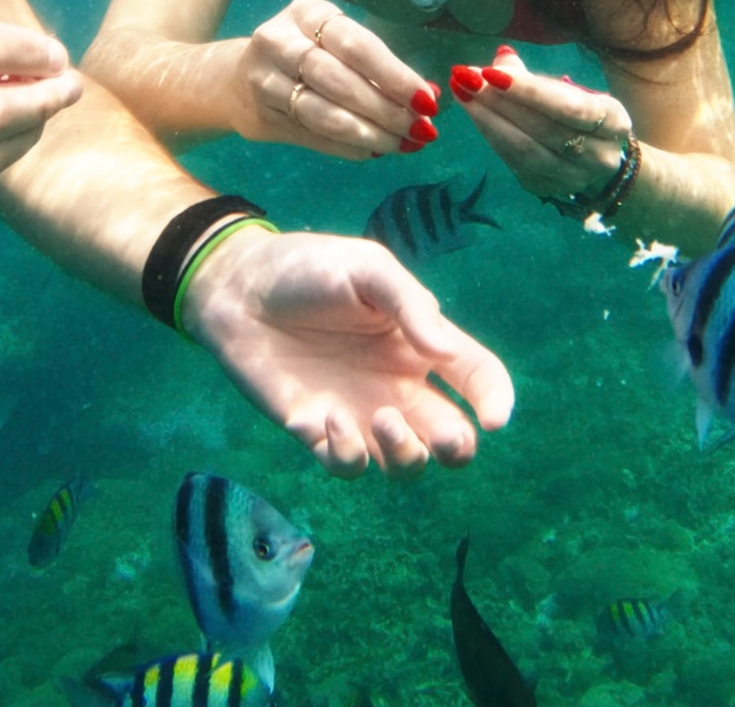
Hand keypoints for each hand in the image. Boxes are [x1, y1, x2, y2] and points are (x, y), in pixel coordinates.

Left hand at [179, 225, 513, 476]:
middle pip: (451, 438)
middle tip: (444, 435)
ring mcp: (359, 413)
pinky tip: (326, 418)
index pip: (476, 378)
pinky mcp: (317, 431)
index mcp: (420, 344)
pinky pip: (349, 466)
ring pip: (405, 464)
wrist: (238, 288)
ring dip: (407, 455)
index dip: (496, 401)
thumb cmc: (306, 268)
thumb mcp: (367, 270)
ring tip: (380, 419)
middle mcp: (397, 385)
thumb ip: (410, 305)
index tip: (494, 419)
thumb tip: (447, 353)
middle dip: (459, 448)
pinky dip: (348, 454)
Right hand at [234, 0, 439, 158]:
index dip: (394, 75)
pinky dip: (348, 147)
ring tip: (401, 144)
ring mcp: (265, 82)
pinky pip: (313, 136)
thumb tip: (427, 96)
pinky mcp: (262, 117)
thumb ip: (374, 66)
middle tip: (419, 129)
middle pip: (340, 81)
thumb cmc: (304, 52)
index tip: (426, 100)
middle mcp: (279, 42)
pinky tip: (372, 150)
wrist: (235, 77)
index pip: (356, 45)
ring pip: (324, 114)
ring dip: (369, 134)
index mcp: (306, 13)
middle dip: (385, 110)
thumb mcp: (332, 41)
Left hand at [450, 44, 634, 203]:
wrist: (599, 159)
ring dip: (487, 120)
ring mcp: (573, 177)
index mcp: (613, 121)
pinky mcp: (547, 189)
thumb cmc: (581, 114)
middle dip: (498, 101)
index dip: (528, 90)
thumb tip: (501, 58)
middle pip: (542, 128)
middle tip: (464, 78)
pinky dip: (492, 135)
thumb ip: (536, 78)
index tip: (489, 72)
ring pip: (524, 149)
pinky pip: (513, 161)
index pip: (568, 106)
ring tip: (463, 94)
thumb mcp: (573, 92)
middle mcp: (599, 155)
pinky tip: (476, 114)